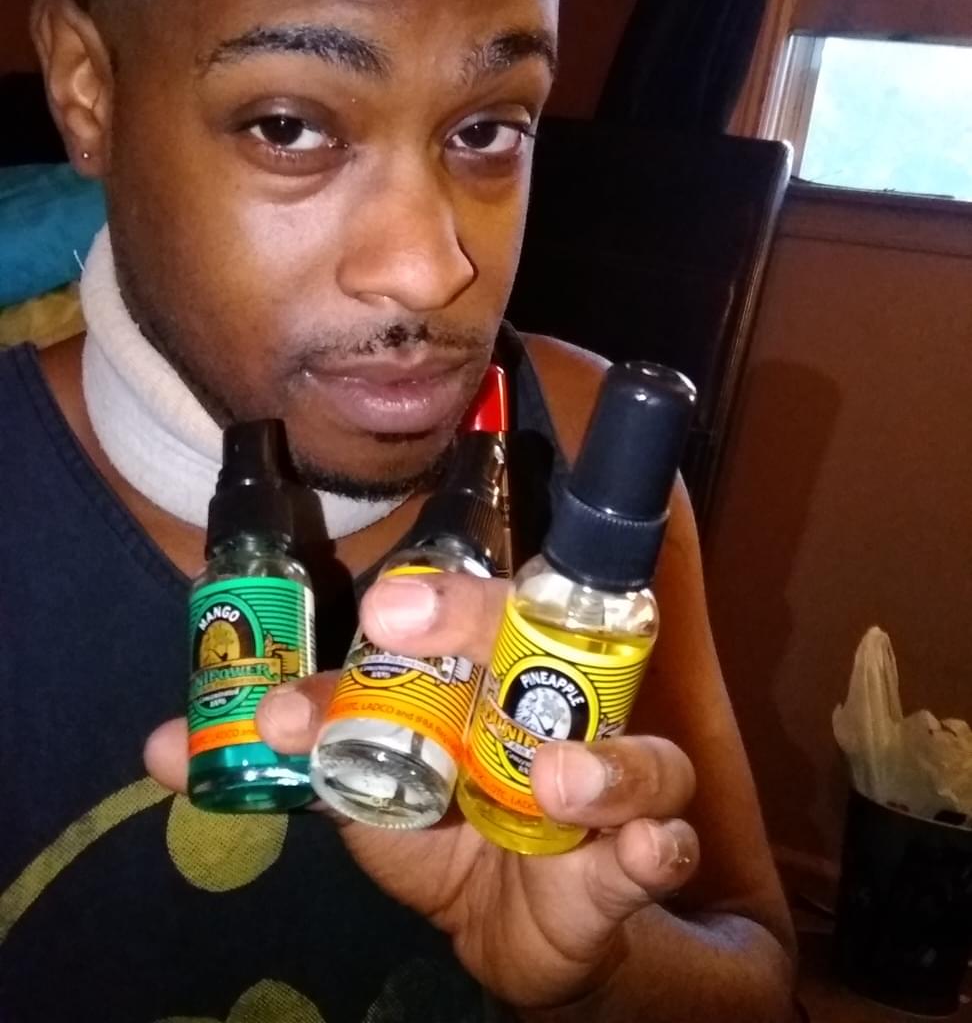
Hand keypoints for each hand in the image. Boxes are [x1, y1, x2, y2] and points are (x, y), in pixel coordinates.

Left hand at [146, 573, 698, 1011]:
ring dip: (597, 759)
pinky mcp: (630, 853)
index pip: (458, 616)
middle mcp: (543, 702)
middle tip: (416, 628)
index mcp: (478, 672)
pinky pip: (660, 839)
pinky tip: (642, 850)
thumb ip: (286, 755)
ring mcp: (600, 774)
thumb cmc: (432, 823)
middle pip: (538, 638)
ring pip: (626, 744)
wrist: (500, 920)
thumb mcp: (354, 786)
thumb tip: (157, 747)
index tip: (375, 616)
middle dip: (481, 627)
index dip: (425, 608)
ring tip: (554, 779)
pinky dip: (653, 842)